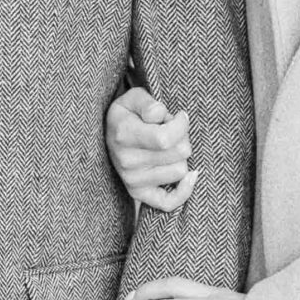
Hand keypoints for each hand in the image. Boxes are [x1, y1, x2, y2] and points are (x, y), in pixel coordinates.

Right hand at [105, 87, 196, 212]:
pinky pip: (169, 202)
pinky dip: (184, 190)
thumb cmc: (128, 113)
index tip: (180, 116)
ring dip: (180, 157)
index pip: (166, 138)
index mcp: (124, 134)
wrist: (109, 134)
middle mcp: (127, 160)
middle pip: (179, 153)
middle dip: (182, 138)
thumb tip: (160, 114)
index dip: (181, 125)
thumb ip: (147, 102)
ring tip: (168, 147)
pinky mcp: (138, 193)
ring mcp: (132, 180)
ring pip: (180, 171)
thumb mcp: (134, 97)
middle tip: (172, 131)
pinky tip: (190, 175)